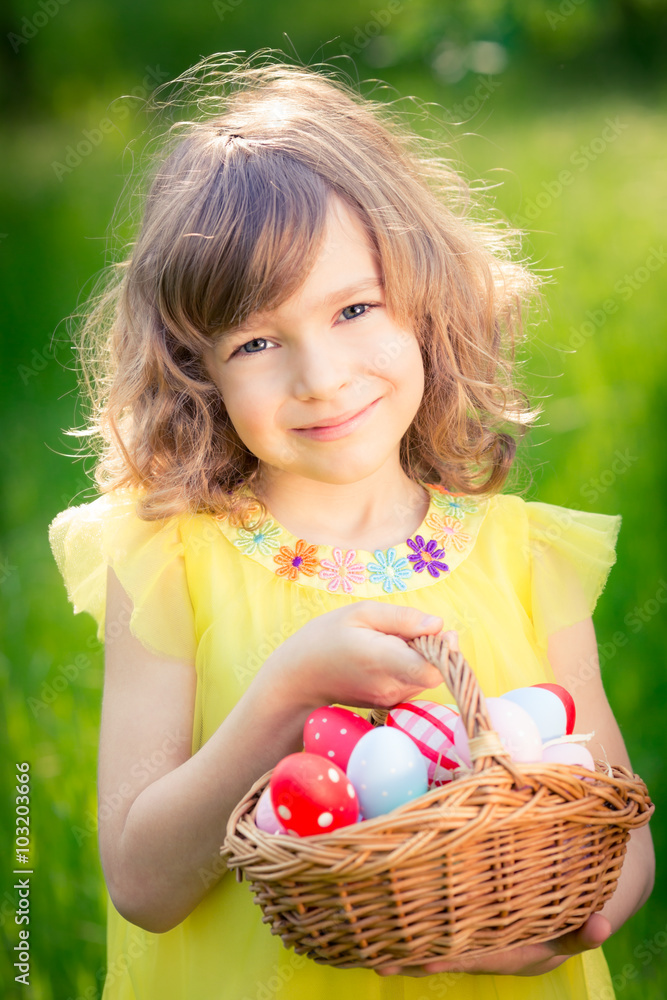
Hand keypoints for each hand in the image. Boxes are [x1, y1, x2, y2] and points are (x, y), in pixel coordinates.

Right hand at [269, 601, 458, 711]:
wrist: (299, 679)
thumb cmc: (325, 638)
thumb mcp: (360, 613)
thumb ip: (402, 618)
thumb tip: (438, 625)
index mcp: (383, 661)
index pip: (433, 670)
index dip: (446, 651)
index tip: (440, 633)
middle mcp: (392, 687)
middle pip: (436, 670)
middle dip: (434, 647)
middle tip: (409, 629)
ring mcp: (392, 699)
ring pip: (427, 675)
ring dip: (421, 656)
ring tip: (391, 641)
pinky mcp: (391, 703)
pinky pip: (415, 681)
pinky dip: (411, 667)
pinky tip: (388, 656)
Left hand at [374, 913, 611, 976]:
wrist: (547, 938)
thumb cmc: (555, 929)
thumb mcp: (570, 934)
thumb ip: (583, 934)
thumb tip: (603, 925)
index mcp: (501, 953)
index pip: (470, 956)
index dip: (447, 956)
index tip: (422, 957)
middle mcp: (476, 954)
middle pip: (439, 957)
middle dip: (409, 958)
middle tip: (377, 957)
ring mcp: (463, 947)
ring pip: (427, 950)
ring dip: (399, 951)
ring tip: (366, 950)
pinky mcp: (455, 937)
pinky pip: (426, 938)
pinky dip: (404, 938)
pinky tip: (377, 933)